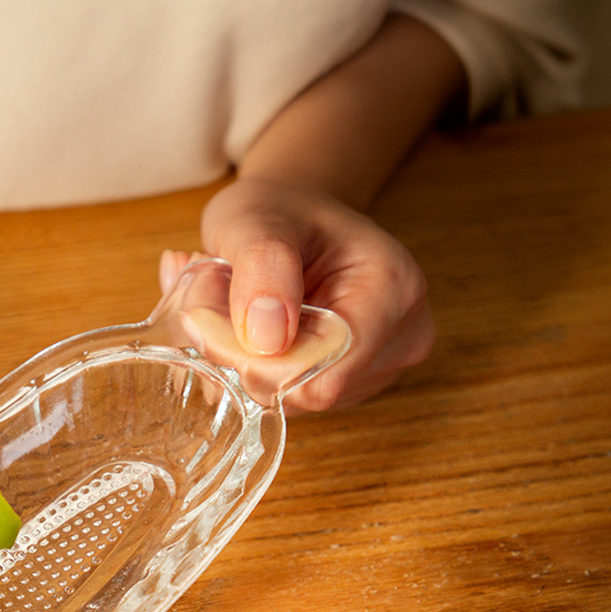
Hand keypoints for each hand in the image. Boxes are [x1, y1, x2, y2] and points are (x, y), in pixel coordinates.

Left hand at [159, 176, 434, 412]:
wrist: (293, 215)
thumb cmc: (278, 211)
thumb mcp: (254, 219)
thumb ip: (261, 267)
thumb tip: (265, 339)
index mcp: (393, 290)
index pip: (324, 373)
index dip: (254, 361)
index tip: (208, 313)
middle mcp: (402, 337)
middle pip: (307, 392)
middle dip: (241, 355)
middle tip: (211, 297)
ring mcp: (380, 367)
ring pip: (291, 401)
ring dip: (241, 361)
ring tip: (233, 306)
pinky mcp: (353, 384)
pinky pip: (287, 399)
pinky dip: (251, 368)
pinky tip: (249, 328)